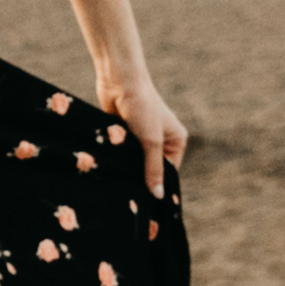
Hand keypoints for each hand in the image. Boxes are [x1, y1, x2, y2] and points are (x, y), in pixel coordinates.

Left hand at [104, 62, 188, 189]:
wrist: (119, 81)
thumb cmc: (142, 107)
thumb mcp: (151, 141)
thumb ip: (153, 169)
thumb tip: (159, 196)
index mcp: (176, 141)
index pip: (169, 172)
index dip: (158, 186)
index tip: (145, 204)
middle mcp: (161, 140)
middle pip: (150, 168)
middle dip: (140, 178)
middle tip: (129, 199)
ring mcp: (141, 137)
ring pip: (134, 162)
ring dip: (126, 168)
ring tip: (118, 185)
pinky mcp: (124, 134)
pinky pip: (122, 153)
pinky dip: (117, 159)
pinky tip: (108, 171)